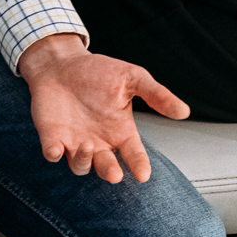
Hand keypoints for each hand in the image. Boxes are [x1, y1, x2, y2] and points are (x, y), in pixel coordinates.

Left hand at [17, 34, 189, 183]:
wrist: (62, 63)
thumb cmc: (98, 72)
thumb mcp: (131, 78)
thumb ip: (156, 95)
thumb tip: (184, 111)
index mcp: (120, 131)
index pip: (133, 154)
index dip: (139, 165)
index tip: (144, 174)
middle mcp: (99, 142)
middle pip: (106, 168)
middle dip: (110, 172)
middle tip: (114, 173)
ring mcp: (74, 142)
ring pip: (80, 166)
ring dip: (84, 160)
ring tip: (88, 144)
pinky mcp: (52, 137)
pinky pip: (52, 153)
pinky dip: (54, 154)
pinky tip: (56, 150)